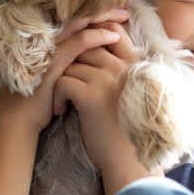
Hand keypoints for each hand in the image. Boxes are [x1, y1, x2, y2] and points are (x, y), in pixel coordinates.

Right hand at [0, 9, 128, 134]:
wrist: (17, 119)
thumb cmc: (37, 101)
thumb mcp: (54, 76)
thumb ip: (67, 63)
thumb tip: (91, 58)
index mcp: (46, 41)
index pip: (73, 20)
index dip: (94, 14)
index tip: (115, 14)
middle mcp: (45, 39)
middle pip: (77, 17)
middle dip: (101, 11)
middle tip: (123, 10)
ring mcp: (48, 48)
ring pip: (79, 24)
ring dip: (102, 20)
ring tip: (122, 17)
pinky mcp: (53, 60)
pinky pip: (78, 42)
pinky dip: (97, 37)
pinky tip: (112, 37)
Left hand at [54, 22, 157, 193]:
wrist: (129, 162)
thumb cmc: (127, 129)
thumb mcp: (128, 92)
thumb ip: (117, 70)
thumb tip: (93, 50)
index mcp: (136, 65)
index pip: (114, 32)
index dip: (93, 34)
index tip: (79, 47)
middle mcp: (123, 68)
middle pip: (86, 46)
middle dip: (71, 61)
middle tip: (65, 83)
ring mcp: (107, 80)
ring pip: (71, 64)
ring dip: (60, 81)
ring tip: (62, 102)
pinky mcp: (91, 97)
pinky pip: (63, 82)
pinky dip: (57, 96)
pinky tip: (60, 111)